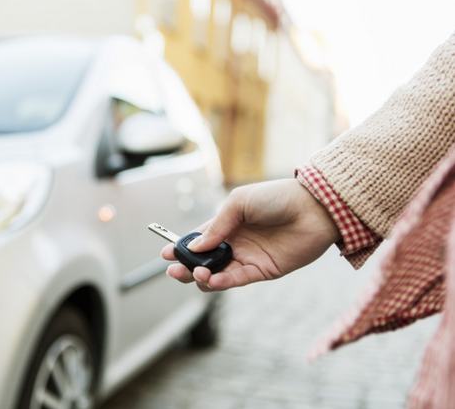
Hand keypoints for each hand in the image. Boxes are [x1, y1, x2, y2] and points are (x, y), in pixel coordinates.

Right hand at [162, 179, 339, 291]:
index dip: (181, 248)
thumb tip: (194, 248)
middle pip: (203, 261)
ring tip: (198, 273)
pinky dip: (221, 282)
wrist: (314, 209)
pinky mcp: (262, 271)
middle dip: (186, 267)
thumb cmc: (277, 198)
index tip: (166, 255)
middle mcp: (234, 242)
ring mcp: (247, 257)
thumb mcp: (240, 202)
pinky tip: (212, 279)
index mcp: (226, 224)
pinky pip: (236, 280)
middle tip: (174, 270)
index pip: (198, 239)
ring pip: (217, 274)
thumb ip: (216, 226)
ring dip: (202, 277)